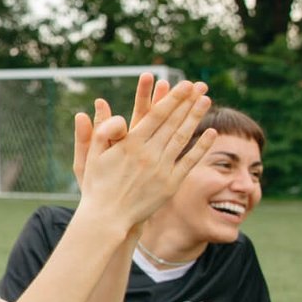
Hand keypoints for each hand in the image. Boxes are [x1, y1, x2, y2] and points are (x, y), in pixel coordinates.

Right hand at [77, 78, 213, 227]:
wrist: (108, 217)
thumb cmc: (97, 185)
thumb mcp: (91, 155)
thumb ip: (99, 130)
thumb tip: (100, 104)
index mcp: (130, 144)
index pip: (156, 115)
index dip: (172, 99)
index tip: (184, 85)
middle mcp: (148, 154)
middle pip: (173, 122)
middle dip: (188, 102)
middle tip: (200, 85)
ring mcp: (162, 169)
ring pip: (183, 138)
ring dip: (196, 118)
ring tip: (206, 101)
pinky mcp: (171, 184)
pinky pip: (189, 161)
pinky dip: (201, 147)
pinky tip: (210, 133)